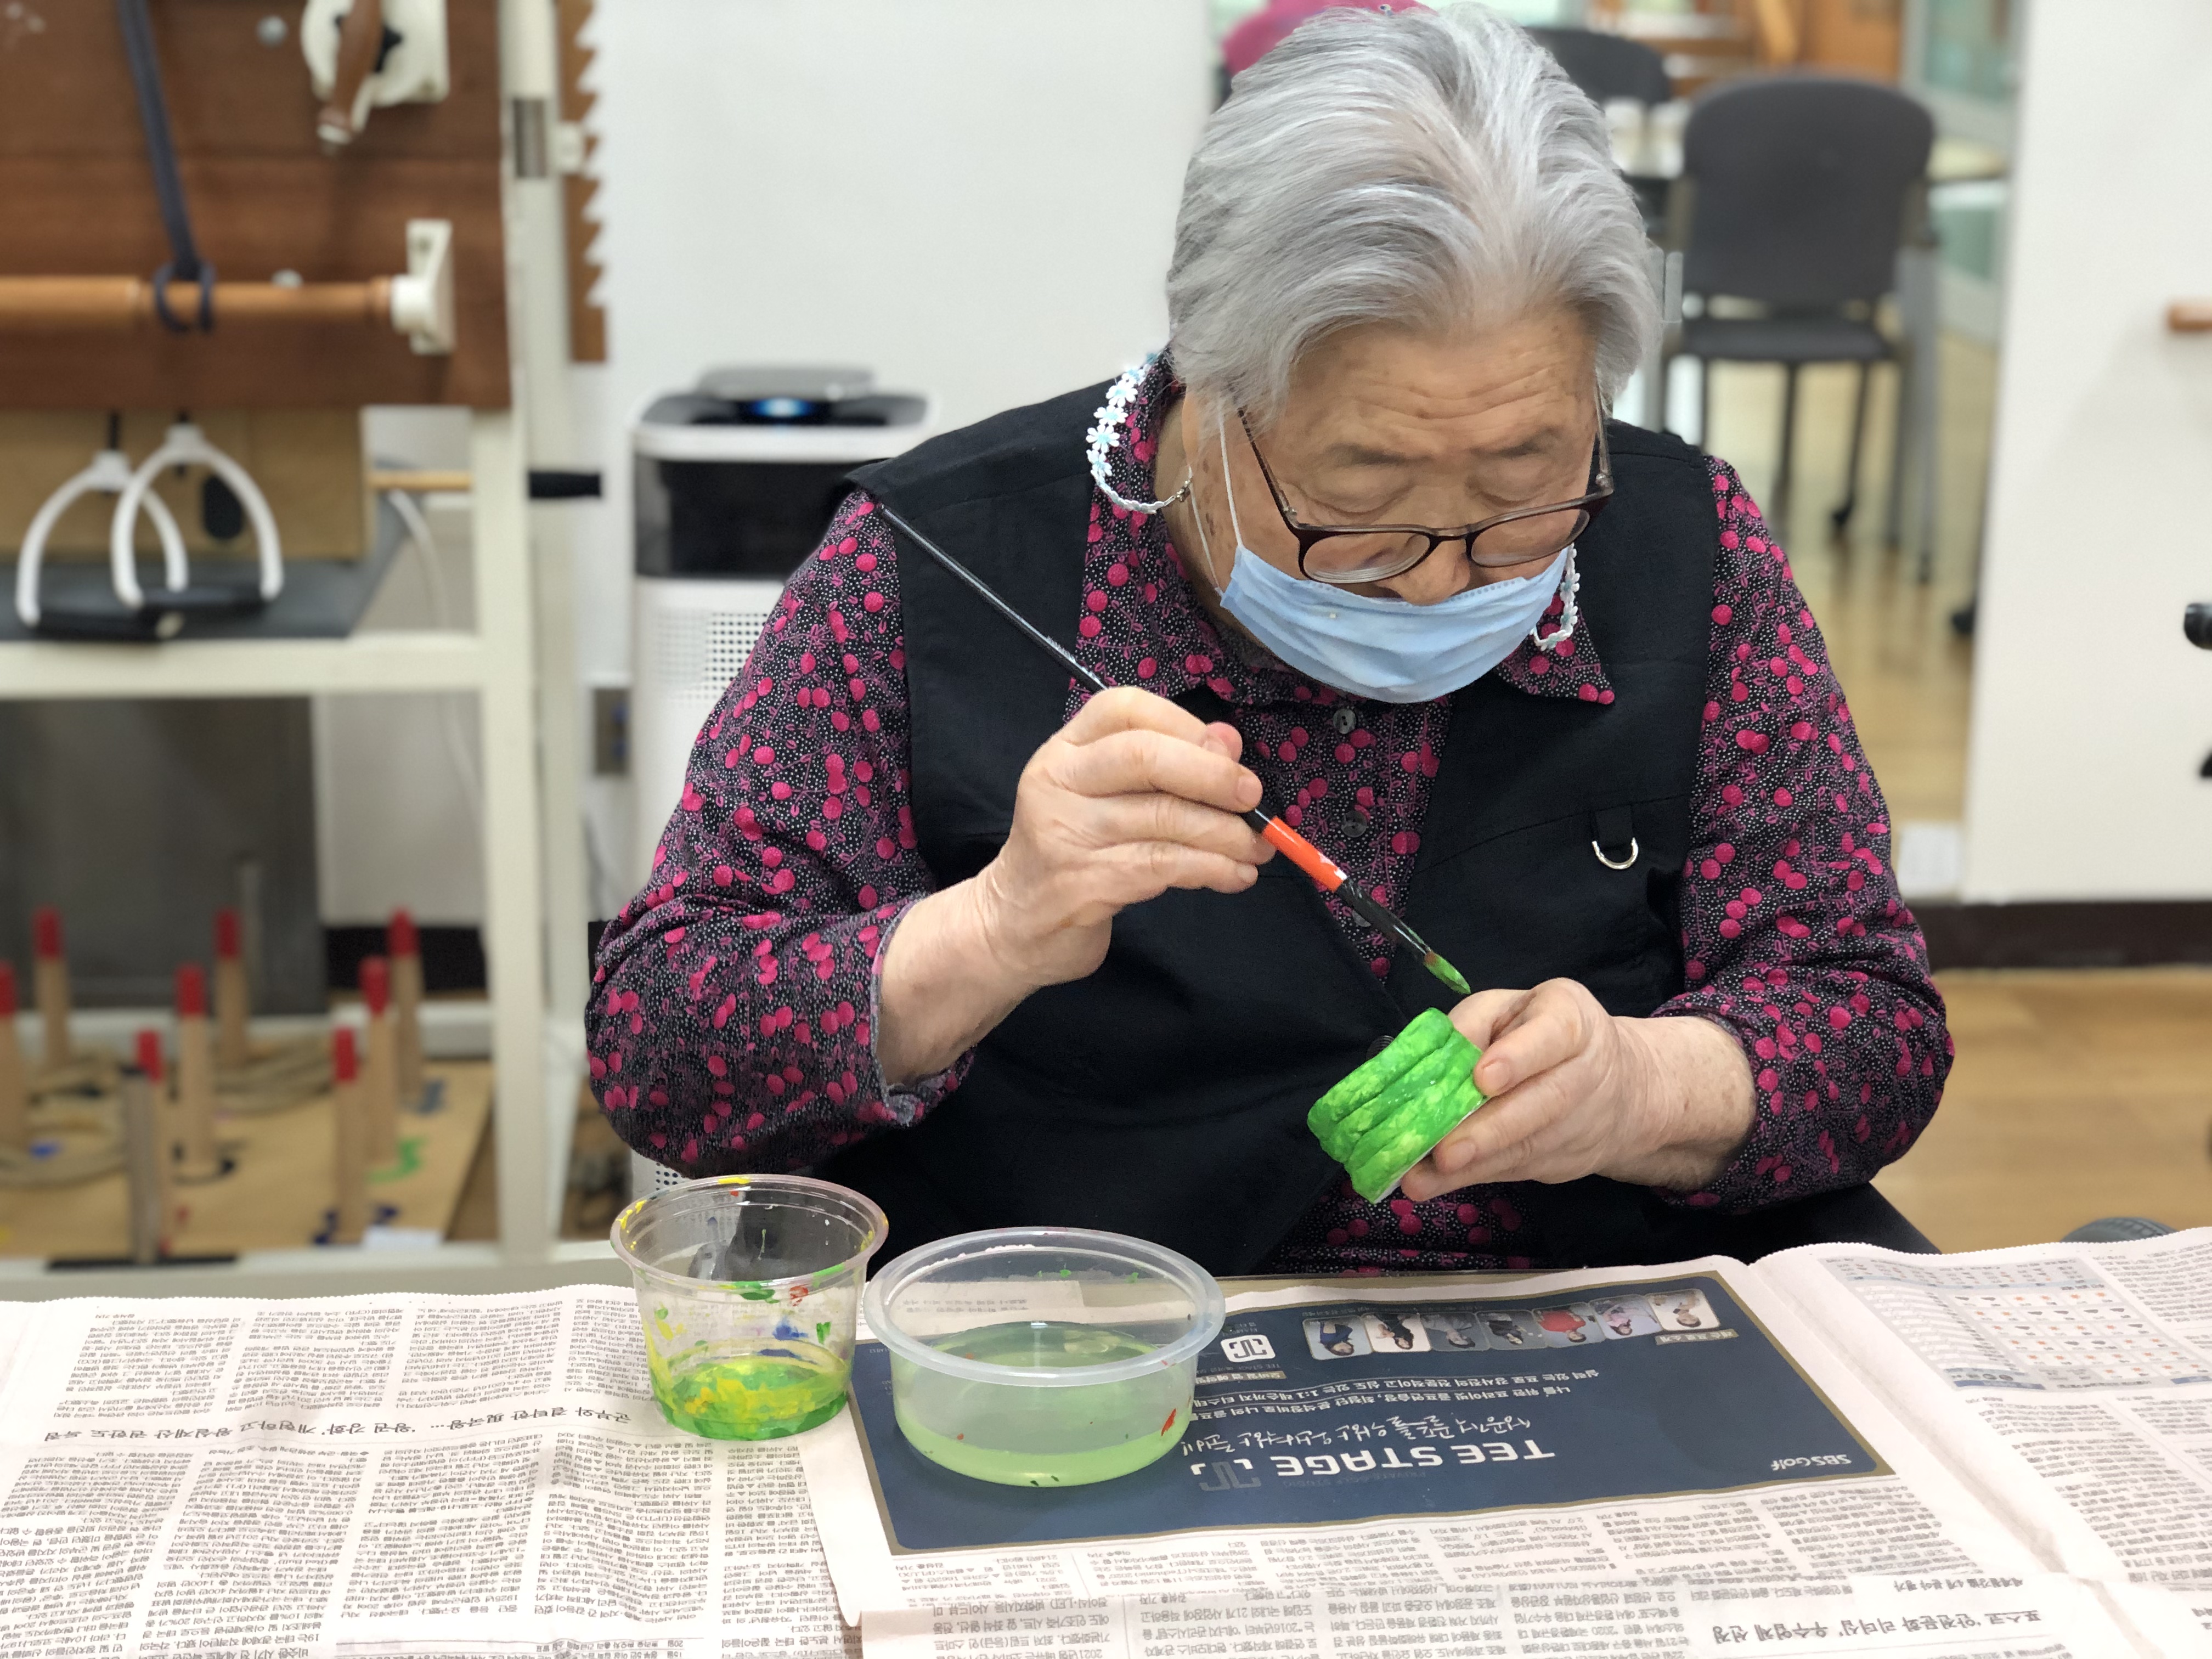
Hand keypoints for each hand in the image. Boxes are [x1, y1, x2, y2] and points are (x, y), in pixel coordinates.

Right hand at [975, 686, 1274, 988]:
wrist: (1013, 925)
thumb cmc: (1074, 853)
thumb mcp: (1108, 800)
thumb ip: (1163, 766)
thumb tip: (1227, 741)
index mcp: (1064, 750)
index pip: (1124, 708)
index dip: (1185, 724)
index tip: (1227, 753)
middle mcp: (1056, 781)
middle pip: (1144, 756)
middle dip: (1213, 776)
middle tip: (1254, 799)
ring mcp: (1064, 832)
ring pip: (1163, 818)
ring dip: (1225, 833)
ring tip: (1257, 848)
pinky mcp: (1081, 883)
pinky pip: (1162, 865)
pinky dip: (1211, 868)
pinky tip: (1235, 875)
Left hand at [1397, 980, 1754, 1201]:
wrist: (1617, 1088)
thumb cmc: (1537, 1034)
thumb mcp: (1509, 1009)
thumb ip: (1473, 1022)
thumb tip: (1435, 1057)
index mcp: (1571, 1021)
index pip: (1552, 1036)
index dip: (1519, 1057)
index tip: (1483, 1079)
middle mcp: (1586, 1073)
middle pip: (1543, 1102)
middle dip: (1491, 1129)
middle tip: (1445, 1151)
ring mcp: (1580, 1125)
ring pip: (1528, 1147)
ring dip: (1473, 1165)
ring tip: (1422, 1178)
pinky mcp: (1563, 1161)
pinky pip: (1516, 1170)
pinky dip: (1472, 1178)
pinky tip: (1431, 1185)